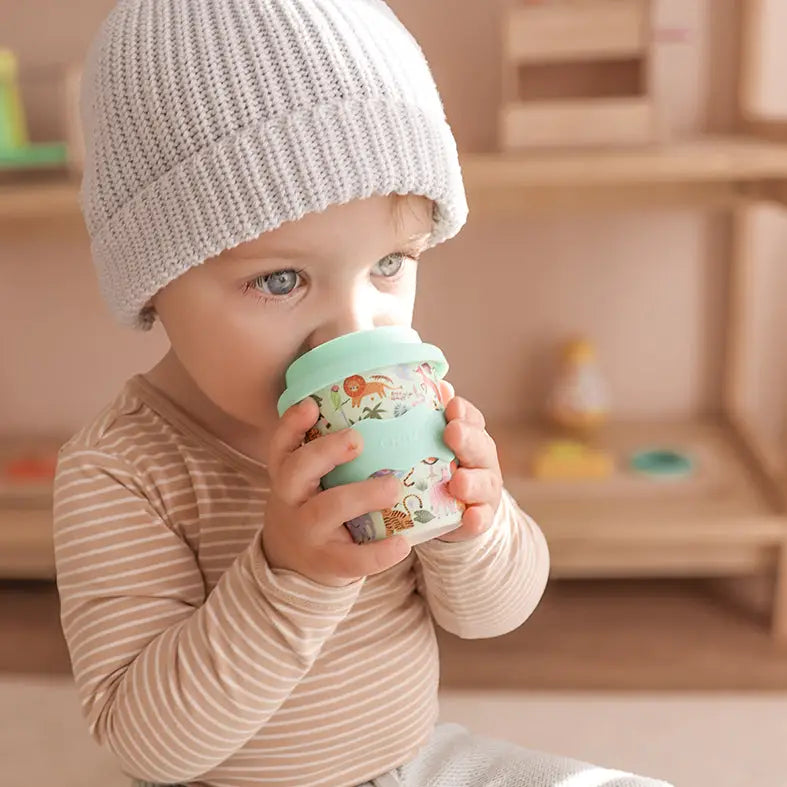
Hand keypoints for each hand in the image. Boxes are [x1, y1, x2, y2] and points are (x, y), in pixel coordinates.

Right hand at [262, 398, 410, 586]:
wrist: (293, 565)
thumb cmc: (314, 505)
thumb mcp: (308, 478)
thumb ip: (330, 448)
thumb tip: (384, 407)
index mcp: (287, 474)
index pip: (281, 444)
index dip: (291, 423)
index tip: (311, 405)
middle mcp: (291, 500)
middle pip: (296, 470)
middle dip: (326, 452)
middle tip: (358, 440)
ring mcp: (307, 532)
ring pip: (326, 510)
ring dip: (361, 496)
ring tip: (393, 486)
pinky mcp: (327, 562)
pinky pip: (352, 559)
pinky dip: (379, 553)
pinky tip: (404, 542)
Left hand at [437, 381, 502, 541]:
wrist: (461, 513)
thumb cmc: (441, 468)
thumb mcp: (436, 443)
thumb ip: (434, 418)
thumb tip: (438, 385)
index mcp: (471, 437)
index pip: (472, 419)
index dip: (463, 412)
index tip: (451, 406)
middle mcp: (482, 461)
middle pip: (479, 447)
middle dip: (467, 439)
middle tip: (453, 432)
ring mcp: (484, 491)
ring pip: (482, 484)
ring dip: (471, 481)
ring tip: (458, 481)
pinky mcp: (480, 520)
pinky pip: (481, 520)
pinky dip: (476, 519)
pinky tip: (469, 517)